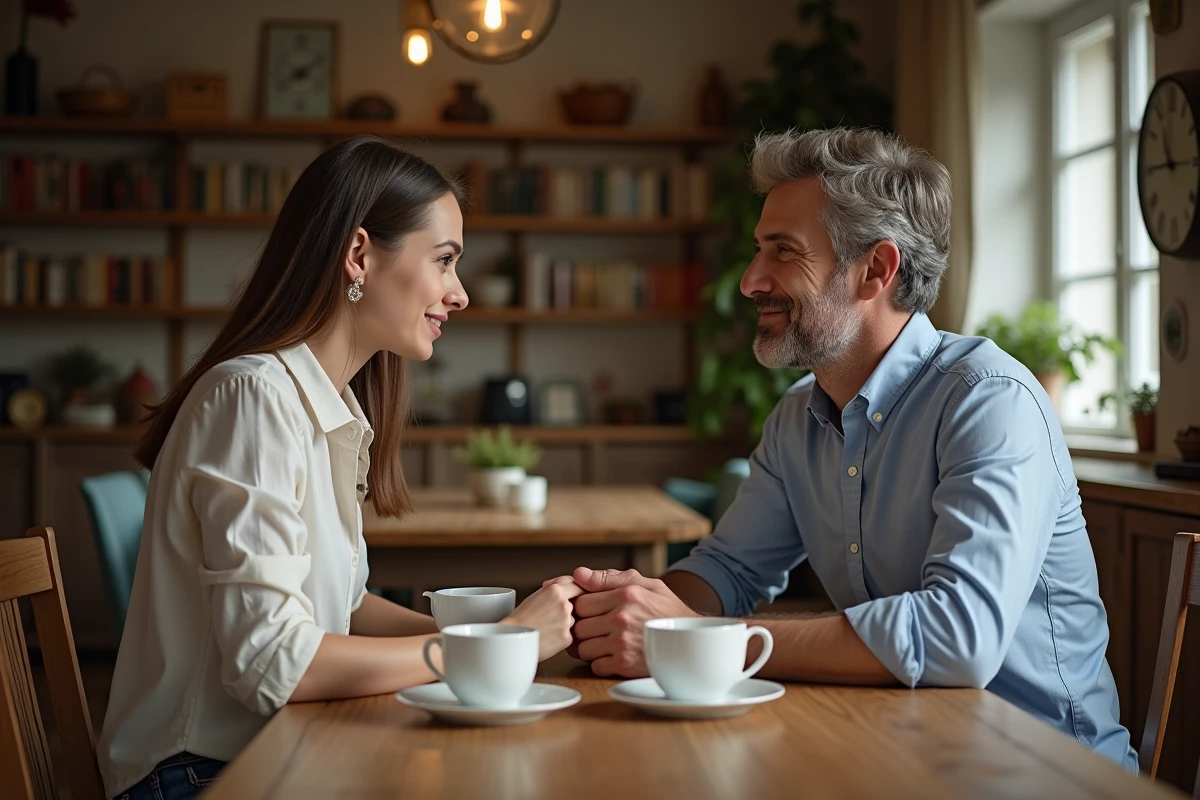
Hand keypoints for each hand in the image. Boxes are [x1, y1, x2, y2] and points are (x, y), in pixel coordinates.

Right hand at [503, 581, 584, 661]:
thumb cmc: (520, 618)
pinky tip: (547, 637)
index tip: (576, 597)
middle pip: (575, 606)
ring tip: (545, 628)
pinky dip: (560, 637)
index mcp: (555, 591)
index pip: (577, 587)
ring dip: (563, 624)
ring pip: (572, 621)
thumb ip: (555, 587)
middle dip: (566, 611)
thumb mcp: (536, 595)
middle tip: (549, 616)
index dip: (576, 593)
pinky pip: (569, 636)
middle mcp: (564, 605)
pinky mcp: (567, 638)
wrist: (511, 639)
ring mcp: (567, 622)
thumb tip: (568, 582)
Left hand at [567, 567, 696, 677]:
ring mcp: (622, 642)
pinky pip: (596, 666)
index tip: (590, 613)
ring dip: (590, 648)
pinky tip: (614, 656)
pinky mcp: (625, 665)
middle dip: (584, 629)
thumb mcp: (647, 585)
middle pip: (579, 626)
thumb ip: (610, 578)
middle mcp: (622, 618)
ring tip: (605, 643)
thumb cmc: (669, 611)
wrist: (694, 641)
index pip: (581, 602)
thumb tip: (578, 574)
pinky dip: (601, 663)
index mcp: (625, 594)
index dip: (582, 609)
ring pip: (584, 648)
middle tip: (597, 630)